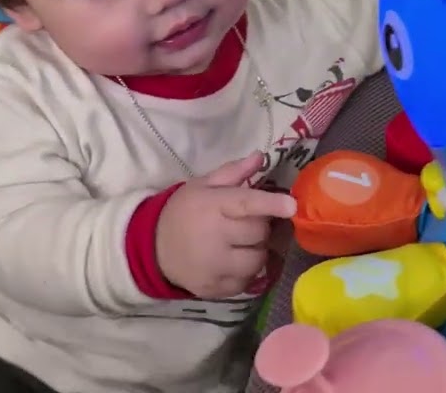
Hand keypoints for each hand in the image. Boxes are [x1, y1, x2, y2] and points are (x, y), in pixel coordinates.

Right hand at [156, 152, 297, 298]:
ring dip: (257, 250)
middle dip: (261, 226)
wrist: (153, 249)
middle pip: (259, 232)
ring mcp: (215, 267)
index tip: (292, 205)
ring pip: (258, 259)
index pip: (246, 204)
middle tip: (247, 223)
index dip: (271, 204)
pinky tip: (233, 262)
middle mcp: (214, 237)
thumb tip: (261, 157)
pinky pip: (248, 281)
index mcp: (211, 206)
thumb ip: (233, 172)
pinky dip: (246, 271)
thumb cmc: (183, 212)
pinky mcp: (216, 289)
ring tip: (242, 244)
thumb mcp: (202, 186)